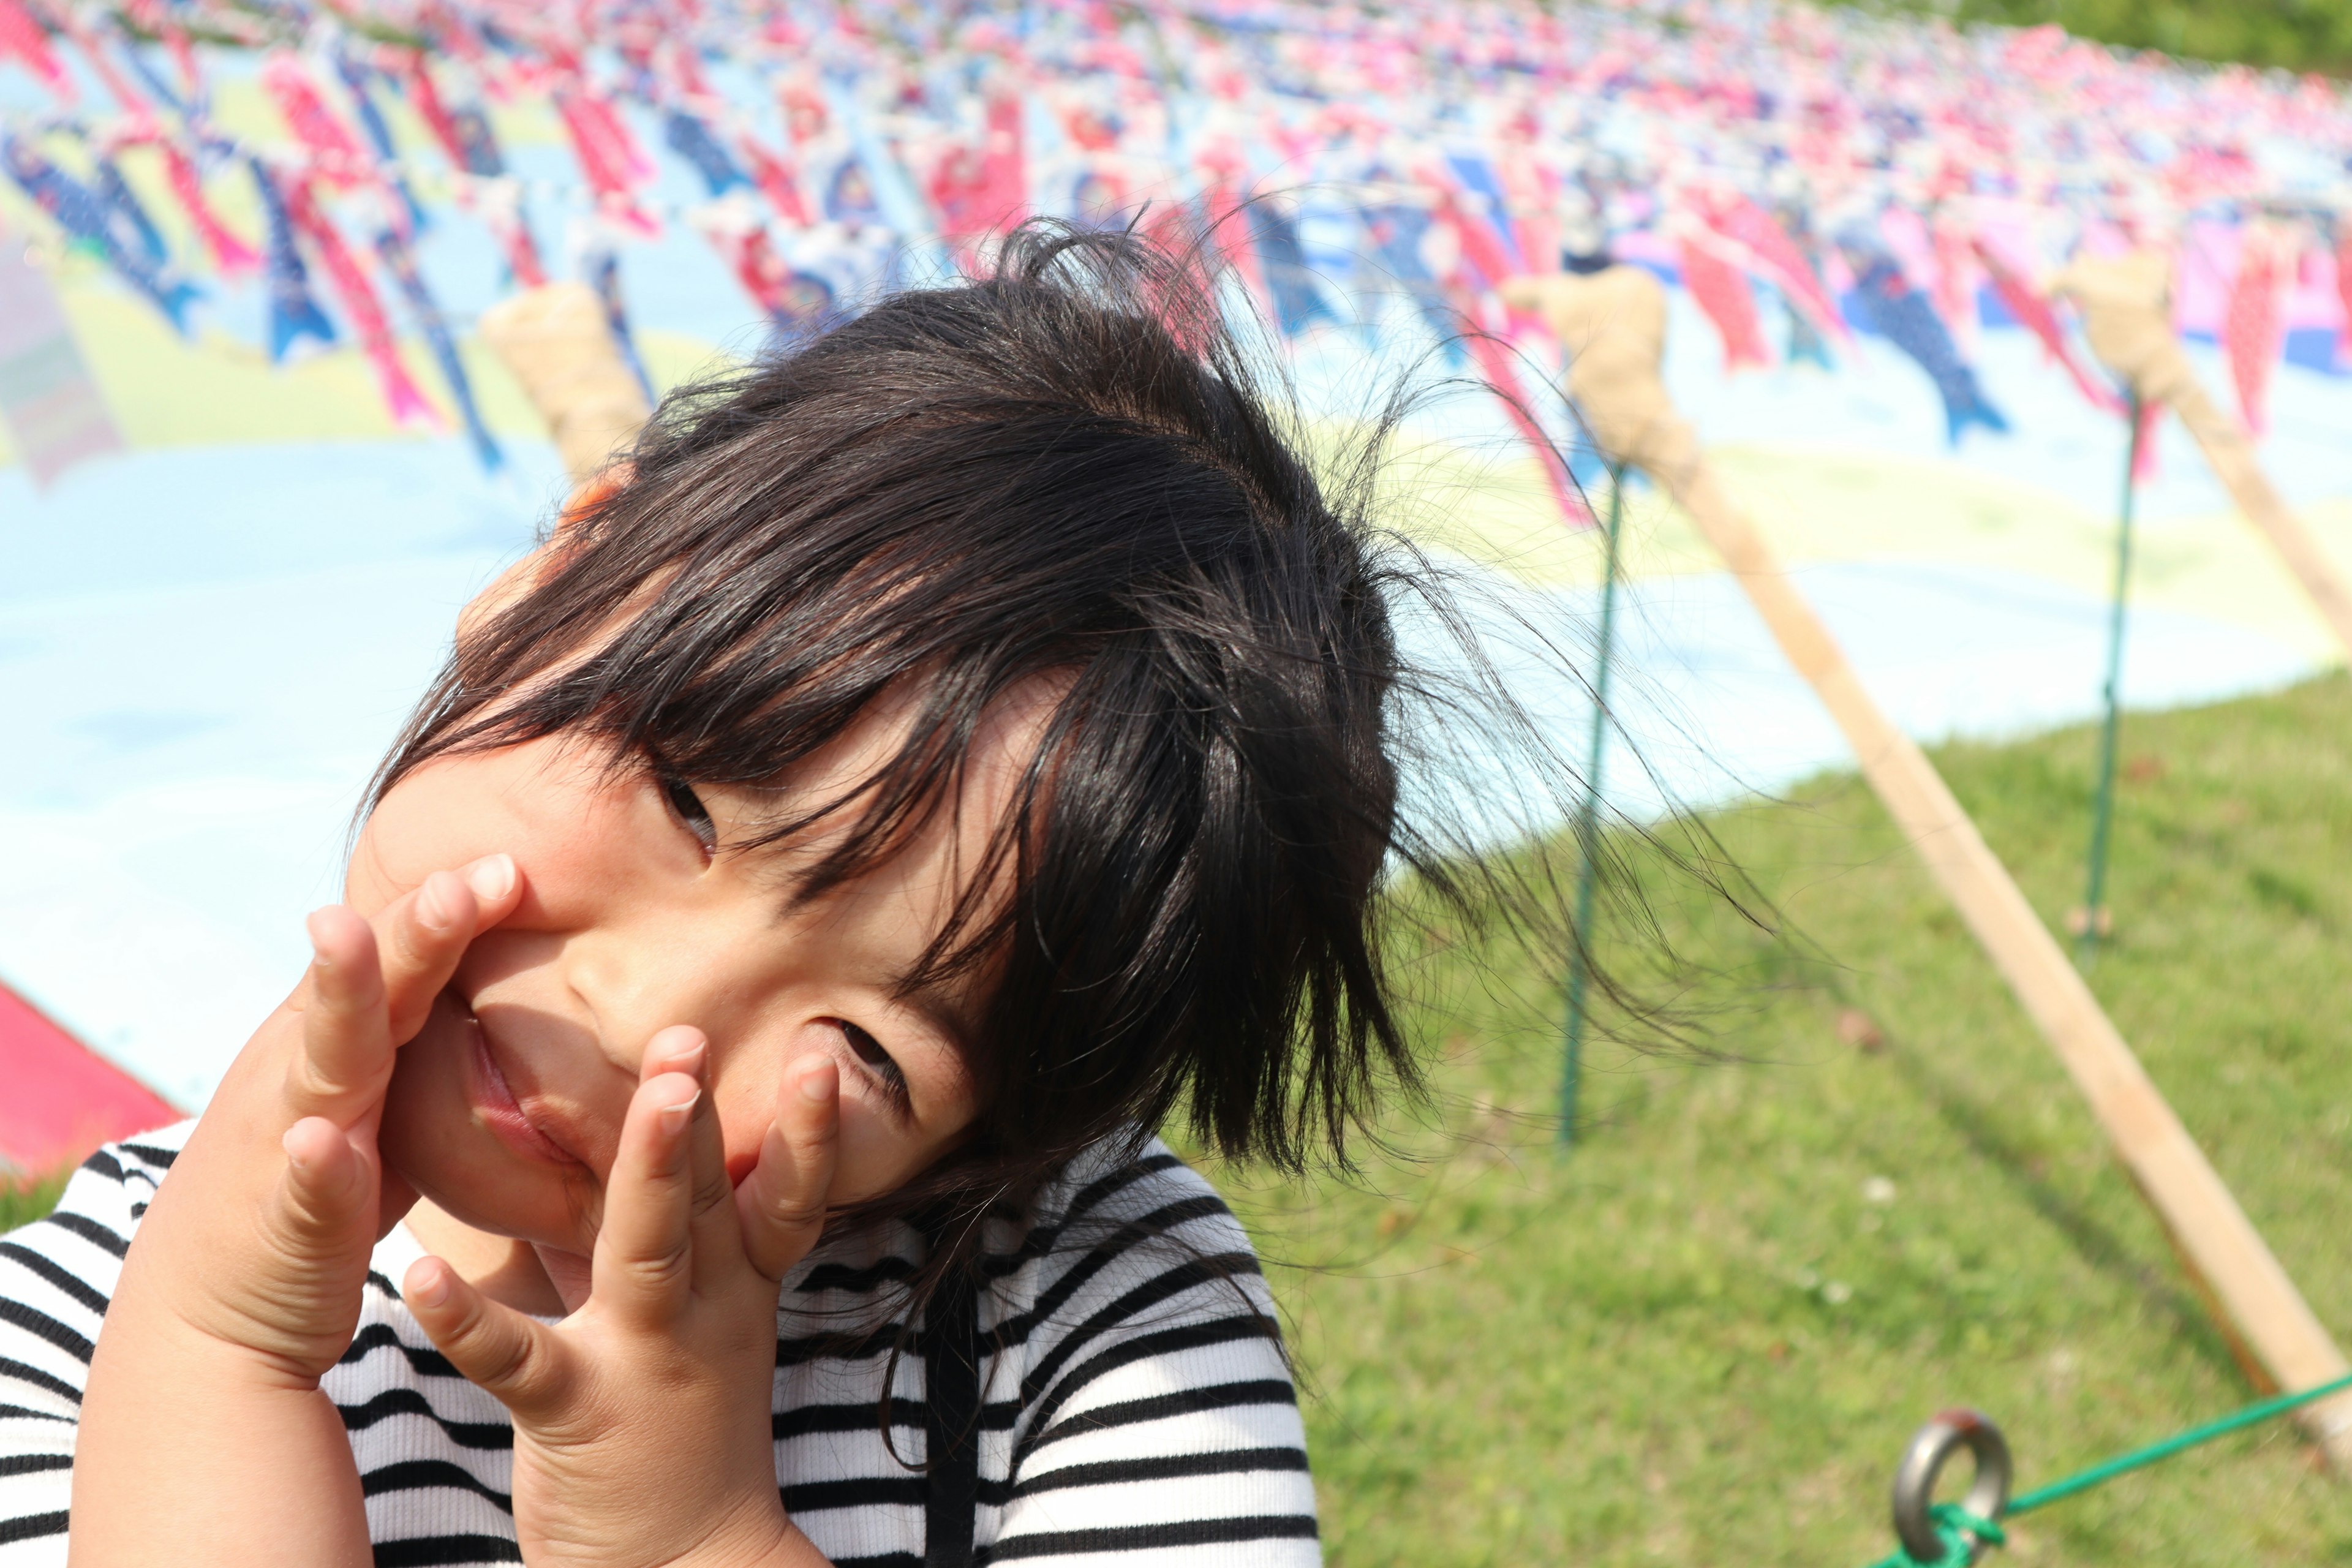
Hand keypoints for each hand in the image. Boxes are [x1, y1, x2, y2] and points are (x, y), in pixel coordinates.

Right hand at [115, 855, 524, 1383]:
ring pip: (322, 1061)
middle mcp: (304, 1075)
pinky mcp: (284, 1224)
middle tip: (471, 875)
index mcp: (337, 1045)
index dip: (447, 912)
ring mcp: (287, 1142)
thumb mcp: (368, 1103)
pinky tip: (319, 1140)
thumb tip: (497, 983)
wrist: (207, 1314)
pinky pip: (300, 1188)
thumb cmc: (310, 1195)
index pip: (398, 962)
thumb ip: (414, 1041)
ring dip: (339, 998)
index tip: (511, 864)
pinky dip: (313, 1164)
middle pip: (365, 987)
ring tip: (349, 935)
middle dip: (411, 928)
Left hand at [405, 1027, 841, 1567]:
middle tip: (693, 1035)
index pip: (778, 1191)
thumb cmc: (674, 1427)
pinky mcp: (577, 1411)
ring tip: (647, 1099)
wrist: (683, 1566)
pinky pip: (520, 1360)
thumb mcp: (688, 1317)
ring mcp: (645, 1356)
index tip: (815, 1047)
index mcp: (733, 1284)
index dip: (803, 1124)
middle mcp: (704, 1308)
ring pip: (645, 1250)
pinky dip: (469, 1318)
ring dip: (649, 1170)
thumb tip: (616, 1131)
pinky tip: (424, 1274)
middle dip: (701, 1115)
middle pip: (708, 1197)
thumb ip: (650, 1230)